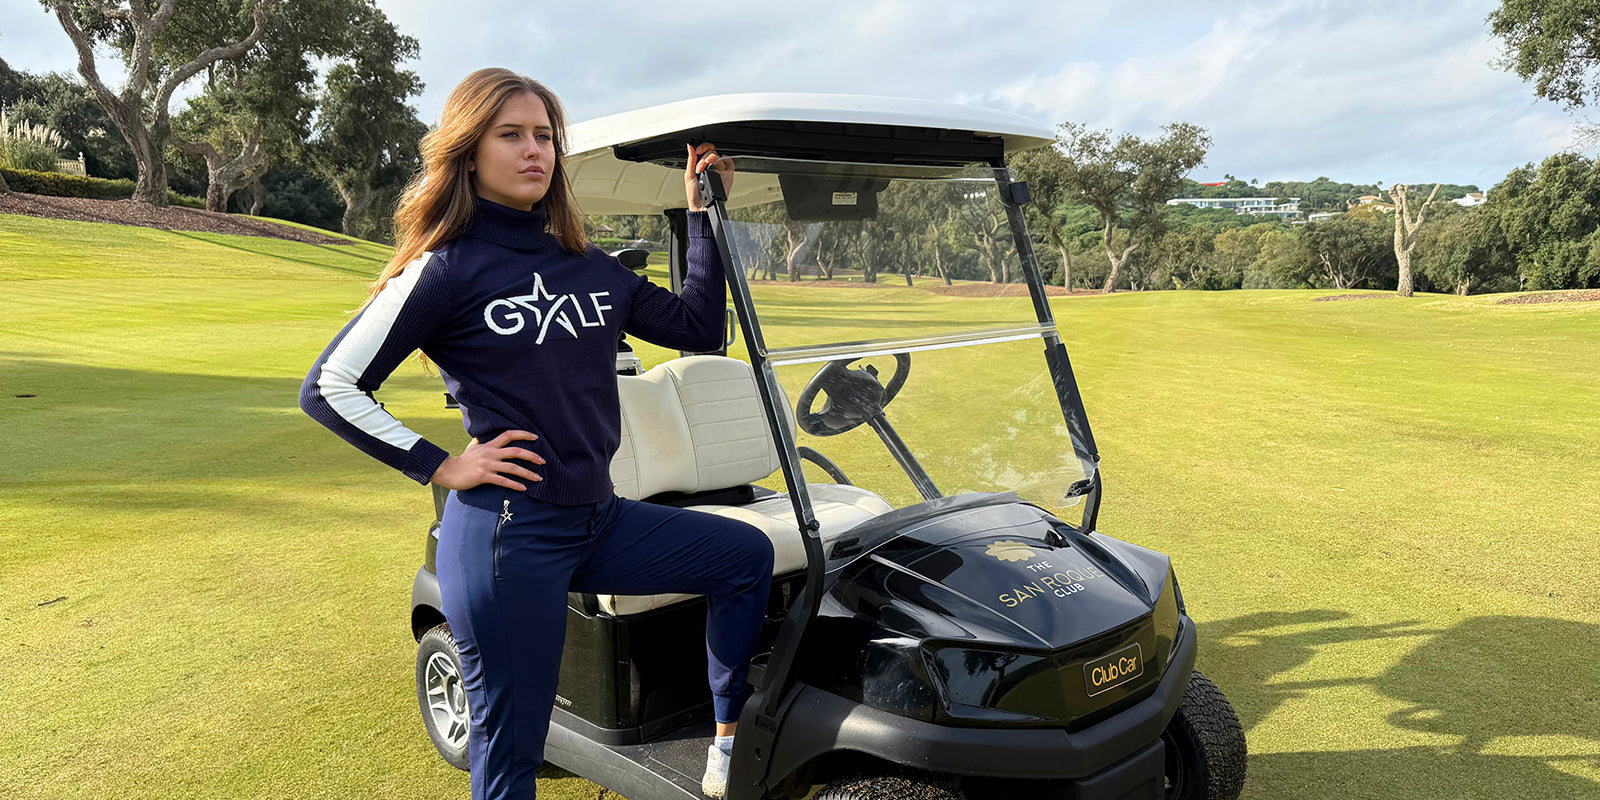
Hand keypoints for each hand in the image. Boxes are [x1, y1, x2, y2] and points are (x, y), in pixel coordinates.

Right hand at [430, 430, 544, 490]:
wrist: (448, 471)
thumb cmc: (462, 460)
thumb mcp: (473, 446)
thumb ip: (481, 441)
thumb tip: (482, 435)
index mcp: (489, 445)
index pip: (509, 434)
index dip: (523, 434)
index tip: (536, 438)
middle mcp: (490, 453)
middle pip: (516, 451)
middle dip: (532, 456)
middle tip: (543, 461)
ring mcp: (487, 465)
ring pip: (512, 468)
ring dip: (528, 473)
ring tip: (538, 478)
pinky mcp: (484, 476)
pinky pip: (503, 481)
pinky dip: (514, 485)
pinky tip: (523, 488)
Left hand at [685, 142, 733, 211]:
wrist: (701, 207)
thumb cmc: (694, 195)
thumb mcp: (689, 176)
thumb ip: (691, 161)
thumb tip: (690, 148)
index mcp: (702, 165)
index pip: (705, 150)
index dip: (702, 148)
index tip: (698, 151)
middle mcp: (711, 167)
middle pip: (712, 152)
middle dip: (705, 156)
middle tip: (700, 166)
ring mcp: (720, 171)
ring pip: (720, 156)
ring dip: (712, 158)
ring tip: (706, 166)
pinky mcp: (727, 176)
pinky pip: (730, 164)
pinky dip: (727, 159)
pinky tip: (721, 159)